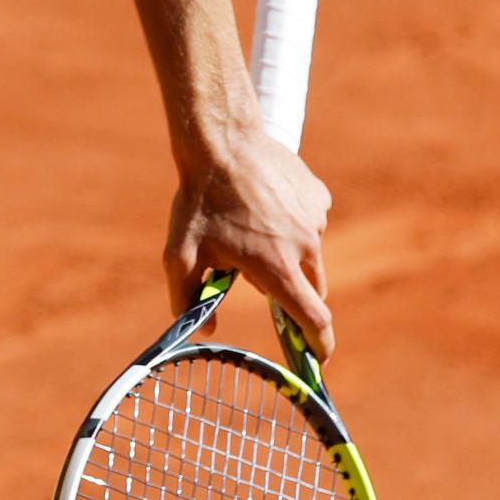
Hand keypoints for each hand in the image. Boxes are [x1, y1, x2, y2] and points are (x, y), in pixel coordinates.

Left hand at [164, 111, 330, 349]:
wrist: (222, 140)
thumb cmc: (199, 201)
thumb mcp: (180, 255)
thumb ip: (189, 299)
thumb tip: (206, 330)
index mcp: (277, 268)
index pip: (313, 319)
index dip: (319, 344)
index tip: (319, 360)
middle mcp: (305, 246)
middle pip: (311, 290)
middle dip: (292, 294)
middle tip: (257, 276)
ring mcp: (315, 219)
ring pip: (309, 254)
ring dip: (288, 254)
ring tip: (251, 229)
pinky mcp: (318, 197)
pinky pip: (310, 222)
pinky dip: (292, 224)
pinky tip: (264, 206)